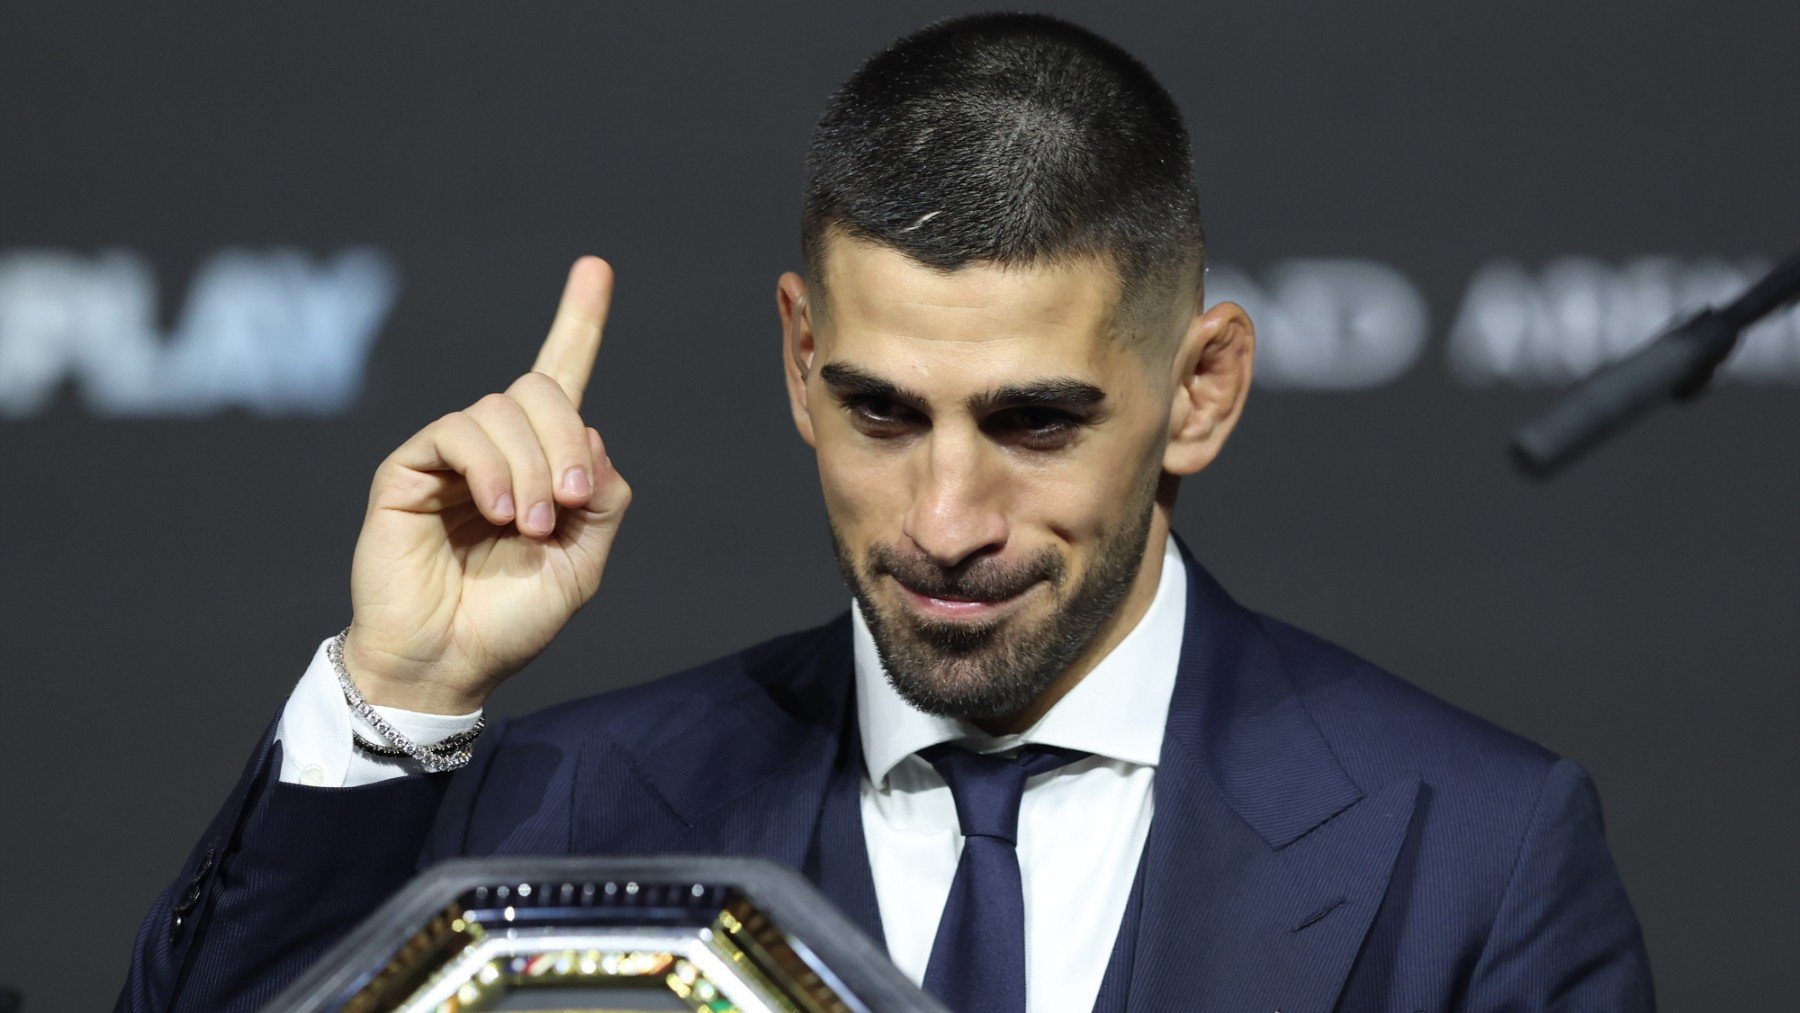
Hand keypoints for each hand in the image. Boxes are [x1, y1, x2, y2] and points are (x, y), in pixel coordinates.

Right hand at [341, 257, 630, 713]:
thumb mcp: (584, 560)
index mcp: (541, 462)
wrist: (450, 663)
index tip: (595, 267)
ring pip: (502, 409)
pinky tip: (497, 513)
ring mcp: (450, 455)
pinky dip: (490, 469)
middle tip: (568, 504)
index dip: (578, 320)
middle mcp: (495, 448)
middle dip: (568, 440)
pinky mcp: (408, 469)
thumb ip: (604, 495)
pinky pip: (457, 432)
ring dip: (531, 467)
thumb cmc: (511, 619)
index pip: (562, 377)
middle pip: (542, 389)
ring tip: (527, 526)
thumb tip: (589, 434)